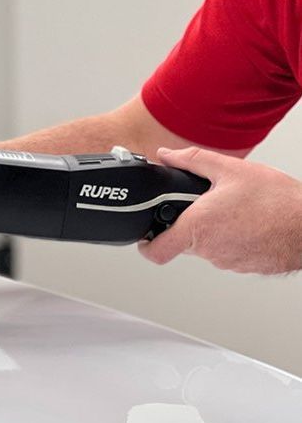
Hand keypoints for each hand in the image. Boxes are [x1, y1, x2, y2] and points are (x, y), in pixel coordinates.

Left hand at [138, 146, 301, 273]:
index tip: (145, 235)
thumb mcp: (229, 169)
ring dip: (211, 228)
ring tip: (231, 208)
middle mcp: (211, 250)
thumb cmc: (276, 201)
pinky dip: (230, 236)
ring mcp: (228, 261)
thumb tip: (167, 156)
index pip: (157, 251)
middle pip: (183, 242)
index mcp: (199, 227)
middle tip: (202, 202)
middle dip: (187, 222)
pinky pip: (227, 251)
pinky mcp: (245, 266)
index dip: (146, 244)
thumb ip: (192, 160)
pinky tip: (245, 219)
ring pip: (207, 245)